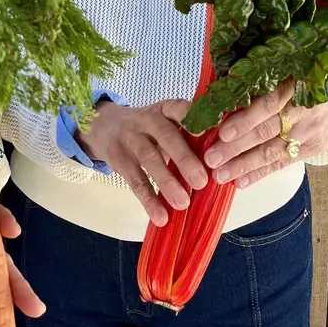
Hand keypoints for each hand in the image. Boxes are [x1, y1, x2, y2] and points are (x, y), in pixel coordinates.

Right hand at [75, 99, 204, 225]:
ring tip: (183, 204)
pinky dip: (149, 200)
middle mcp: (148, 120)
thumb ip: (189, 136)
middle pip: (166, 136)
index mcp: (166, 109)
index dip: (193, 119)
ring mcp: (131, 138)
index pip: (180, 109)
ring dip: (167, 183)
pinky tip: (160, 217)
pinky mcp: (119, 159)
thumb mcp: (166, 122)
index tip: (207, 134)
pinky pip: (135, 180)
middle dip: (184, 159)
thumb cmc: (150, 129)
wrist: (105, 126)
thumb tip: (222, 164)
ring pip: (149, 159)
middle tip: (201, 181)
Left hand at [205, 80, 327, 187]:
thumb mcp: (285, 74)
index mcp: (293, 85)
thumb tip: (217, 99)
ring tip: (220, 175)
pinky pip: (282, 163)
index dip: (245, 119)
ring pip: (273, 151)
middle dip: (237, 147)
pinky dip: (260, 174)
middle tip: (211, 159)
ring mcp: (309, 132)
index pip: (268, 104)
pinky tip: (241, 182)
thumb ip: (257, 85)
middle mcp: (303, 110)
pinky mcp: (310, 150)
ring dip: (245, 165)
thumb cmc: (302, 82)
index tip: (222, 132)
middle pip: (267, 131)